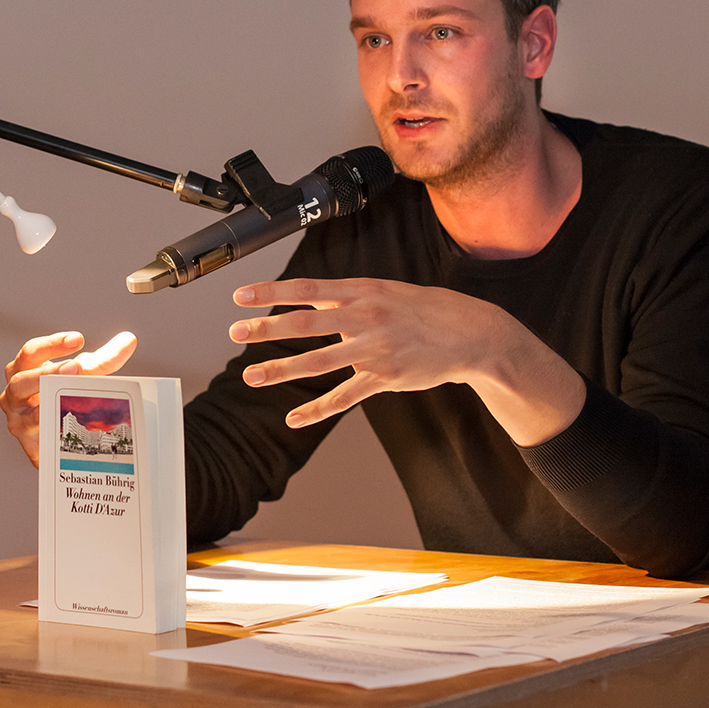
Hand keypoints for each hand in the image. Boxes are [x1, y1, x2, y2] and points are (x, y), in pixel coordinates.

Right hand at [0, 331, 136, 465]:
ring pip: (26, 416)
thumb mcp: (83, 374)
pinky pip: (40, 445)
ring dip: (47, 407)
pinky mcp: (30, 448)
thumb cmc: (64, 393)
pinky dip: (53, 439)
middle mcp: (14, 396)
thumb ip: (104, 359)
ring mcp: (19, 423)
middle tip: (75, 366)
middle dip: (46, 374)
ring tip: (68, 399)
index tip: (79, 339)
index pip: (30, 352)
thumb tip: (130, 339)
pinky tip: (68, 435)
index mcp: (22, 370)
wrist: (58, 433)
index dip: (51, 344)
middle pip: (20, 382)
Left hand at [228, 278, 583, 444]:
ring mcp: (375, 350)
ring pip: (319, 362)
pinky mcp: (385, 377)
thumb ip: (347, 297)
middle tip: (236, 333)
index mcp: (363, 291)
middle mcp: (365, 318)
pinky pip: (345, 397)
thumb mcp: (386, 290)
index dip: (272, 292)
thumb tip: (310, 301)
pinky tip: (294, 418)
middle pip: (307, 323)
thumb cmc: (425, 309)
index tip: (239, 295)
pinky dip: (317, 410)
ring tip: (252, 376)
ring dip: (282, 370)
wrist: (472, 333)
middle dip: (267, 329)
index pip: (308, 288)